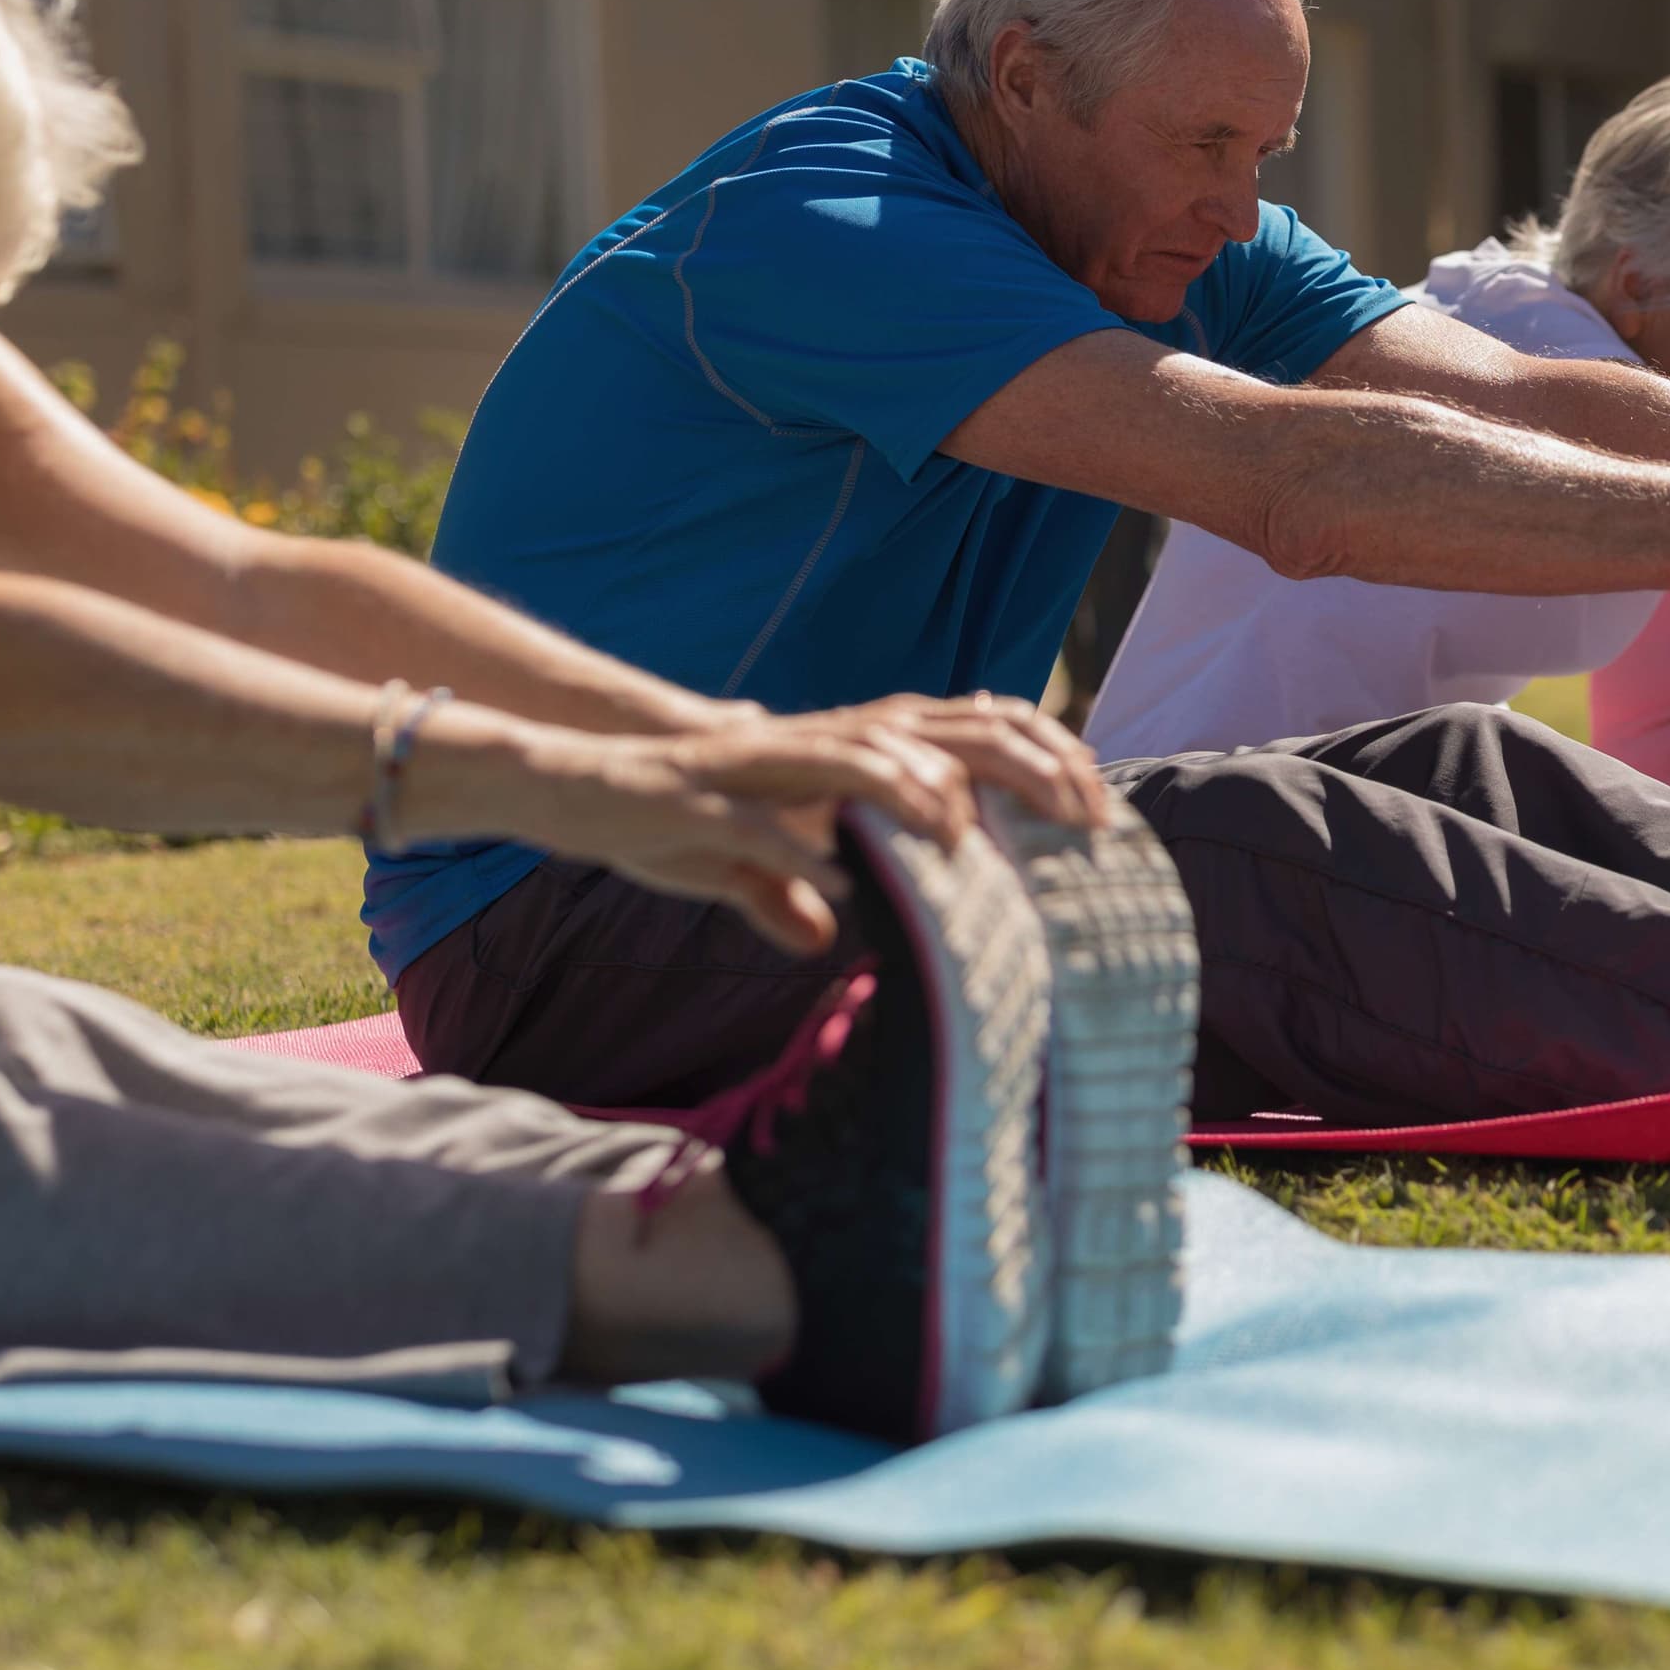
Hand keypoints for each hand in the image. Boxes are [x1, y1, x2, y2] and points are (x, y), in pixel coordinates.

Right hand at [527, 694, 1110, 953]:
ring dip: (917, 787)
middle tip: (1083, 816)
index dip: (1036, 754)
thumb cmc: (672, 822)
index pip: (963, 732)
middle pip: (938, 731)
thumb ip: (795, 890)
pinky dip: (804, 842)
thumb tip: (831, 938)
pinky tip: (844, 880)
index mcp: (844, 751)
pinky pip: (763, 815)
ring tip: (967, 829)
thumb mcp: (750, 865)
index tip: (1099, 804)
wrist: (570, 787)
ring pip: (858, 753)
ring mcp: (760, 765)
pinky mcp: (702, 797)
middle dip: (1017, 767)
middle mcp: (815, 743)